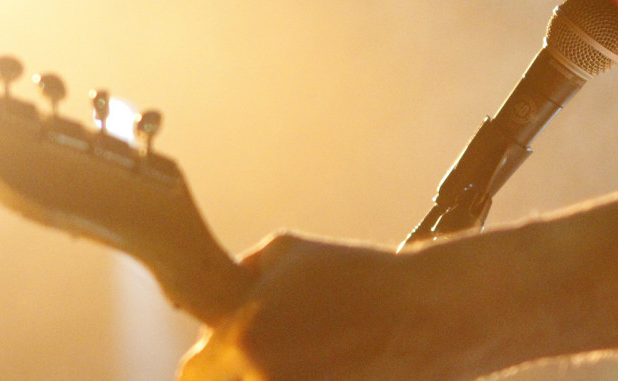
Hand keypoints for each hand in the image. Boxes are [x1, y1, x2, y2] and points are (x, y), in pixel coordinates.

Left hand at [179, 232, 451, 380]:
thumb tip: (226, 290)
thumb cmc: (357, 277)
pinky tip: (329, 367)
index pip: (192, 372)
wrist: (425, 315)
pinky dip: (309, 379)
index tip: (226, 346)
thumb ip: (243, 272)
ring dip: (270, 376)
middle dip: (238, 373)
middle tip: (274, 349)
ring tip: (309, 355)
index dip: (209, 356)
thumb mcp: (286, 250)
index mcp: (242, 340)